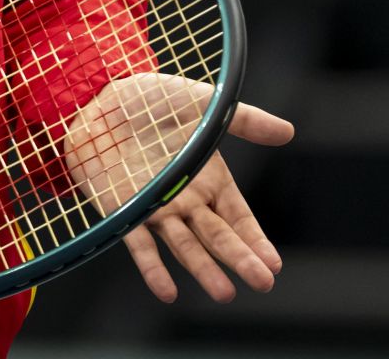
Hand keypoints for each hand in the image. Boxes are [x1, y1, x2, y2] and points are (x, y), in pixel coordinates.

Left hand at [60, 74, 294, 302]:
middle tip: (262, 283)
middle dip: (241, 260)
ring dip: (203, 269)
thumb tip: (289, 131)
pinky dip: (153, 268)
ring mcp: (157, 208)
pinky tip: (167, 290)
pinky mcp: (125, 211)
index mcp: (209, 179)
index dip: (255, 240)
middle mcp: (187, 200)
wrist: (98, 95)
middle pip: (218, 236)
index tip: (273, 264)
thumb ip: (244, 120)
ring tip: (224, 292)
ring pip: (185, 245)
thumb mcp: (203, 104)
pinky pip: (140, 244)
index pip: (239, 217)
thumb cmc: (153, 99)